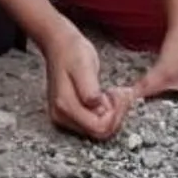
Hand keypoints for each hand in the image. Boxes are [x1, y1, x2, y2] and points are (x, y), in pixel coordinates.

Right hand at [37, 24, 132, 141]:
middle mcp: (61, 116)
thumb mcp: (84, 66)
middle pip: (99, 133)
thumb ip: (90, 90)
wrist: (58, 44)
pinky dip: (104, 113)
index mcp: (65, 106)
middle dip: (115, 115)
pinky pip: (93, 124)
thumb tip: (99, 109)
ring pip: (97, 130)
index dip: (115, 114)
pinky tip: (104, 97)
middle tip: (117, 93)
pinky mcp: (69, 115)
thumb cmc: (72, 52)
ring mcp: (64, 117)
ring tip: (110, 93)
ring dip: (111, 114)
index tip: (118, 94)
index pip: (99, 127)